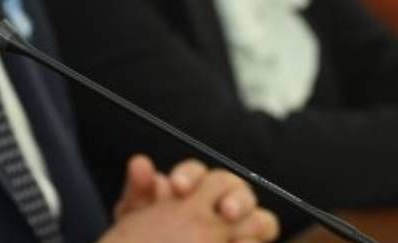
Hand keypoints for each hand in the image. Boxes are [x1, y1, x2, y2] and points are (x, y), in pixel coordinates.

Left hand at [103, 163, 278, 242]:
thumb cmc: (146, 236)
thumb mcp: (137, 215)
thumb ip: (138, 190)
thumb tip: (140, 163)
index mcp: (192, 187)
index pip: (196, 173)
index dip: (190, 176)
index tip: (177, 187)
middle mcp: (220, 202)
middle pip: (235, 189)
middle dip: (232, 196)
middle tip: (222, 210)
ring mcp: (239, 228)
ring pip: (259, 216)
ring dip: (249, 215)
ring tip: (230, 217)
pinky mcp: (245, 242)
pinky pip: (260, 240)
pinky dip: (254, 240)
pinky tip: (239, 241)